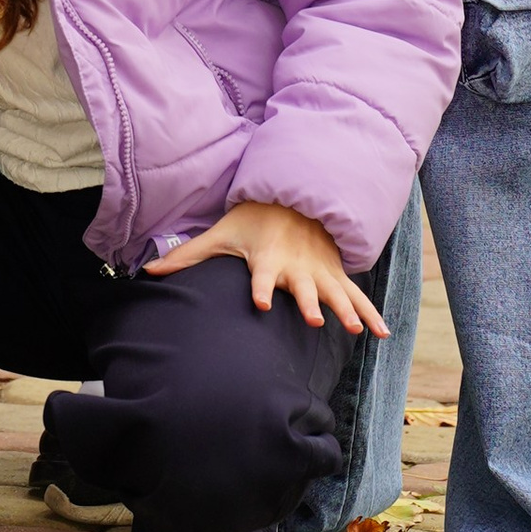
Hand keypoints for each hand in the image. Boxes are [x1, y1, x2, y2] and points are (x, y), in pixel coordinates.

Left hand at [148, 198, 387, 335]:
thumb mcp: (219, 235)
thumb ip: (186, 257)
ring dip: (347, 310)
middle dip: (310, 302)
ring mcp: (318, 271)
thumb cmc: (252, 220)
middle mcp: (296, 266)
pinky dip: (370, 312)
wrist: (291, 197)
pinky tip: (383, 334)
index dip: (260, 286)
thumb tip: (147, 271)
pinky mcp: (333, 274)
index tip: (259, 301)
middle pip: (304, 287)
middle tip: (316, 321)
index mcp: (267, 258)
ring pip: (336, 292)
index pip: (262, 274)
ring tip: (359, 330)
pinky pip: (355, 294)